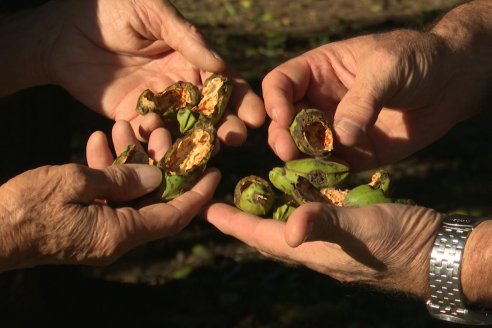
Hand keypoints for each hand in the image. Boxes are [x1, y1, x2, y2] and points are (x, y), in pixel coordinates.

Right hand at [0, 121, 219, 271]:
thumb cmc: (26, 208)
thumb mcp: (74, 183)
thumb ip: (120, 178)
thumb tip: (157, 174)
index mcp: (121, 232)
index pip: (174, 215)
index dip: (198, 194)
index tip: (216, 171)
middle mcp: (118, 235)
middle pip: (154, 199)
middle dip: (161, 163)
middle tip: (160, 130)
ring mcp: (102, 229)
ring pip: (130, 192)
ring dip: (130, 159)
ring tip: (125, 125)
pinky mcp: (87, 221)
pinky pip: (108, 195)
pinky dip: (108, 169)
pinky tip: (103, 138)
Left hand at [42, 0, 264, 142]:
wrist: (65, 28)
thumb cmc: (113, 8)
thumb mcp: (154, 12)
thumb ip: (188, 38)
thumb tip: (222, 66)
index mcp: (191, 60)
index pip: (224, 84)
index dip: (242, 100)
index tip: (257, 116)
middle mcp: (178, 87)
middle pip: (209, 113)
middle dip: (226, 125)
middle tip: (238, 136)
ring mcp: (156, 106)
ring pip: (184, 129)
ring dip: (199, 141)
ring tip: (212, 149)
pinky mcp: (131, 120)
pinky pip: (150, 136)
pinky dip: (160, 143)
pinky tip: (170, 148)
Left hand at [205, 202, 441, 297]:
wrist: (430, 249)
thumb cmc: (396, 242)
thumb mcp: (359, 228)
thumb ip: (325, 225)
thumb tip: (287, 231)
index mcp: (308, 248)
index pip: (258, 236)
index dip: (232, 222)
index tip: (206, 209)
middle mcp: (312, 245)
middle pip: (266, 232)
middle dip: (243, 217)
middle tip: (223, 199)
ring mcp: (327, 238)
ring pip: (287, 222)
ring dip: (267, 208)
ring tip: (252, 189)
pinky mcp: (343, 228)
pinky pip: (309, 214)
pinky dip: (296, 201)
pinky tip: (295, 185)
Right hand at [263, 29, 485, 170]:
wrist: (451, 83)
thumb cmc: (416, 60)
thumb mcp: (387, 68)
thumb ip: (363, 100)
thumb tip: (342, 135)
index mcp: (319, 71)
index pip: (281, 83)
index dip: (274, 99)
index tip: (283, 116)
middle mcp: (319, 101)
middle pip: (284, 120)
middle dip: (281, 136)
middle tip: (288, 151)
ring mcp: (334, 129)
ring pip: (302, 148)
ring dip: (299, 160)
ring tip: (305, 168)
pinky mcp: (352, 154)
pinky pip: (329, 167)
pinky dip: (324, 176)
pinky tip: (325, 182)